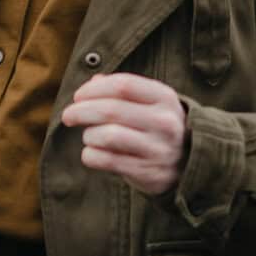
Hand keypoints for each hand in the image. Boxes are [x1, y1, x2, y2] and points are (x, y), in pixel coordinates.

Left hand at [61, 72, 188, 197]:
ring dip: (88, 135)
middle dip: (81, 111)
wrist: (187, 163)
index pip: (123, 84)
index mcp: (164, 98)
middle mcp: (164, 122)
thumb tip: (92, 83)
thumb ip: (121, 90)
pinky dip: (90, 155)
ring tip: (88, 136)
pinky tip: (91, 152)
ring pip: (106, 136)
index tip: (78, 96)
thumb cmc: (157, 126)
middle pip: (110, 110)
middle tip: (68, 116)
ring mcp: (157, 148)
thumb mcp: (150, 102)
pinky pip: (106, 160)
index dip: (94, 89)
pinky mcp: (147, 172)